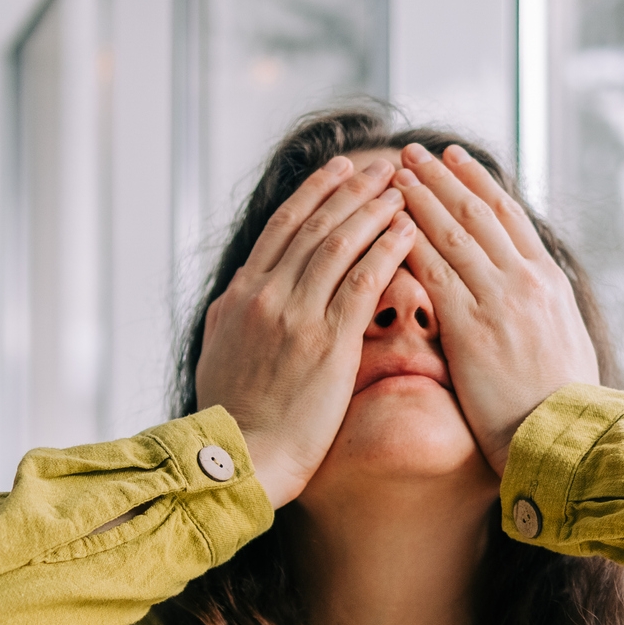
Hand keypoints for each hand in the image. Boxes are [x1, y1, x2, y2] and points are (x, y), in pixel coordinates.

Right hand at [195, 155, 417, 506]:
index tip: (340, 169)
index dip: (315, 191)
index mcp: (242, 295)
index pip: (283, 226)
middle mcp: (268, 295)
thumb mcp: (215, 352)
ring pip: (341, 243)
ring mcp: (297, 316)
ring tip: (403, 188)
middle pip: (316, 224)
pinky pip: (364, 281)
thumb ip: (229, 315)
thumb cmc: (230, 416)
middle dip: (354, 188)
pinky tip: (409, 231)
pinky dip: (387, 250)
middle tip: (385, 166)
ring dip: (374, 210)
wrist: (240, 458)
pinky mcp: (328, 343)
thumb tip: (236, 291)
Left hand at [393, 144, 598, 472]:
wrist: (566, 435)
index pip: (508, 213)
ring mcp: (498, 299)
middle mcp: (524, 279)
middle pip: (476, 211)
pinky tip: (387, 226)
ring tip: (393, 173)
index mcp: (549, 279)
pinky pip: (434, 273)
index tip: (453, 158)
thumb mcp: (568, 341)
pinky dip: (410, 243)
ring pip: (452, 233)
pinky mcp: (471, 327)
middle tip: (412, 152)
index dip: (476, 180)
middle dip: (440, 177)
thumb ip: (547, 308)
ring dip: (420, 198)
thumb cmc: (565, 403)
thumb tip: (541, 293)